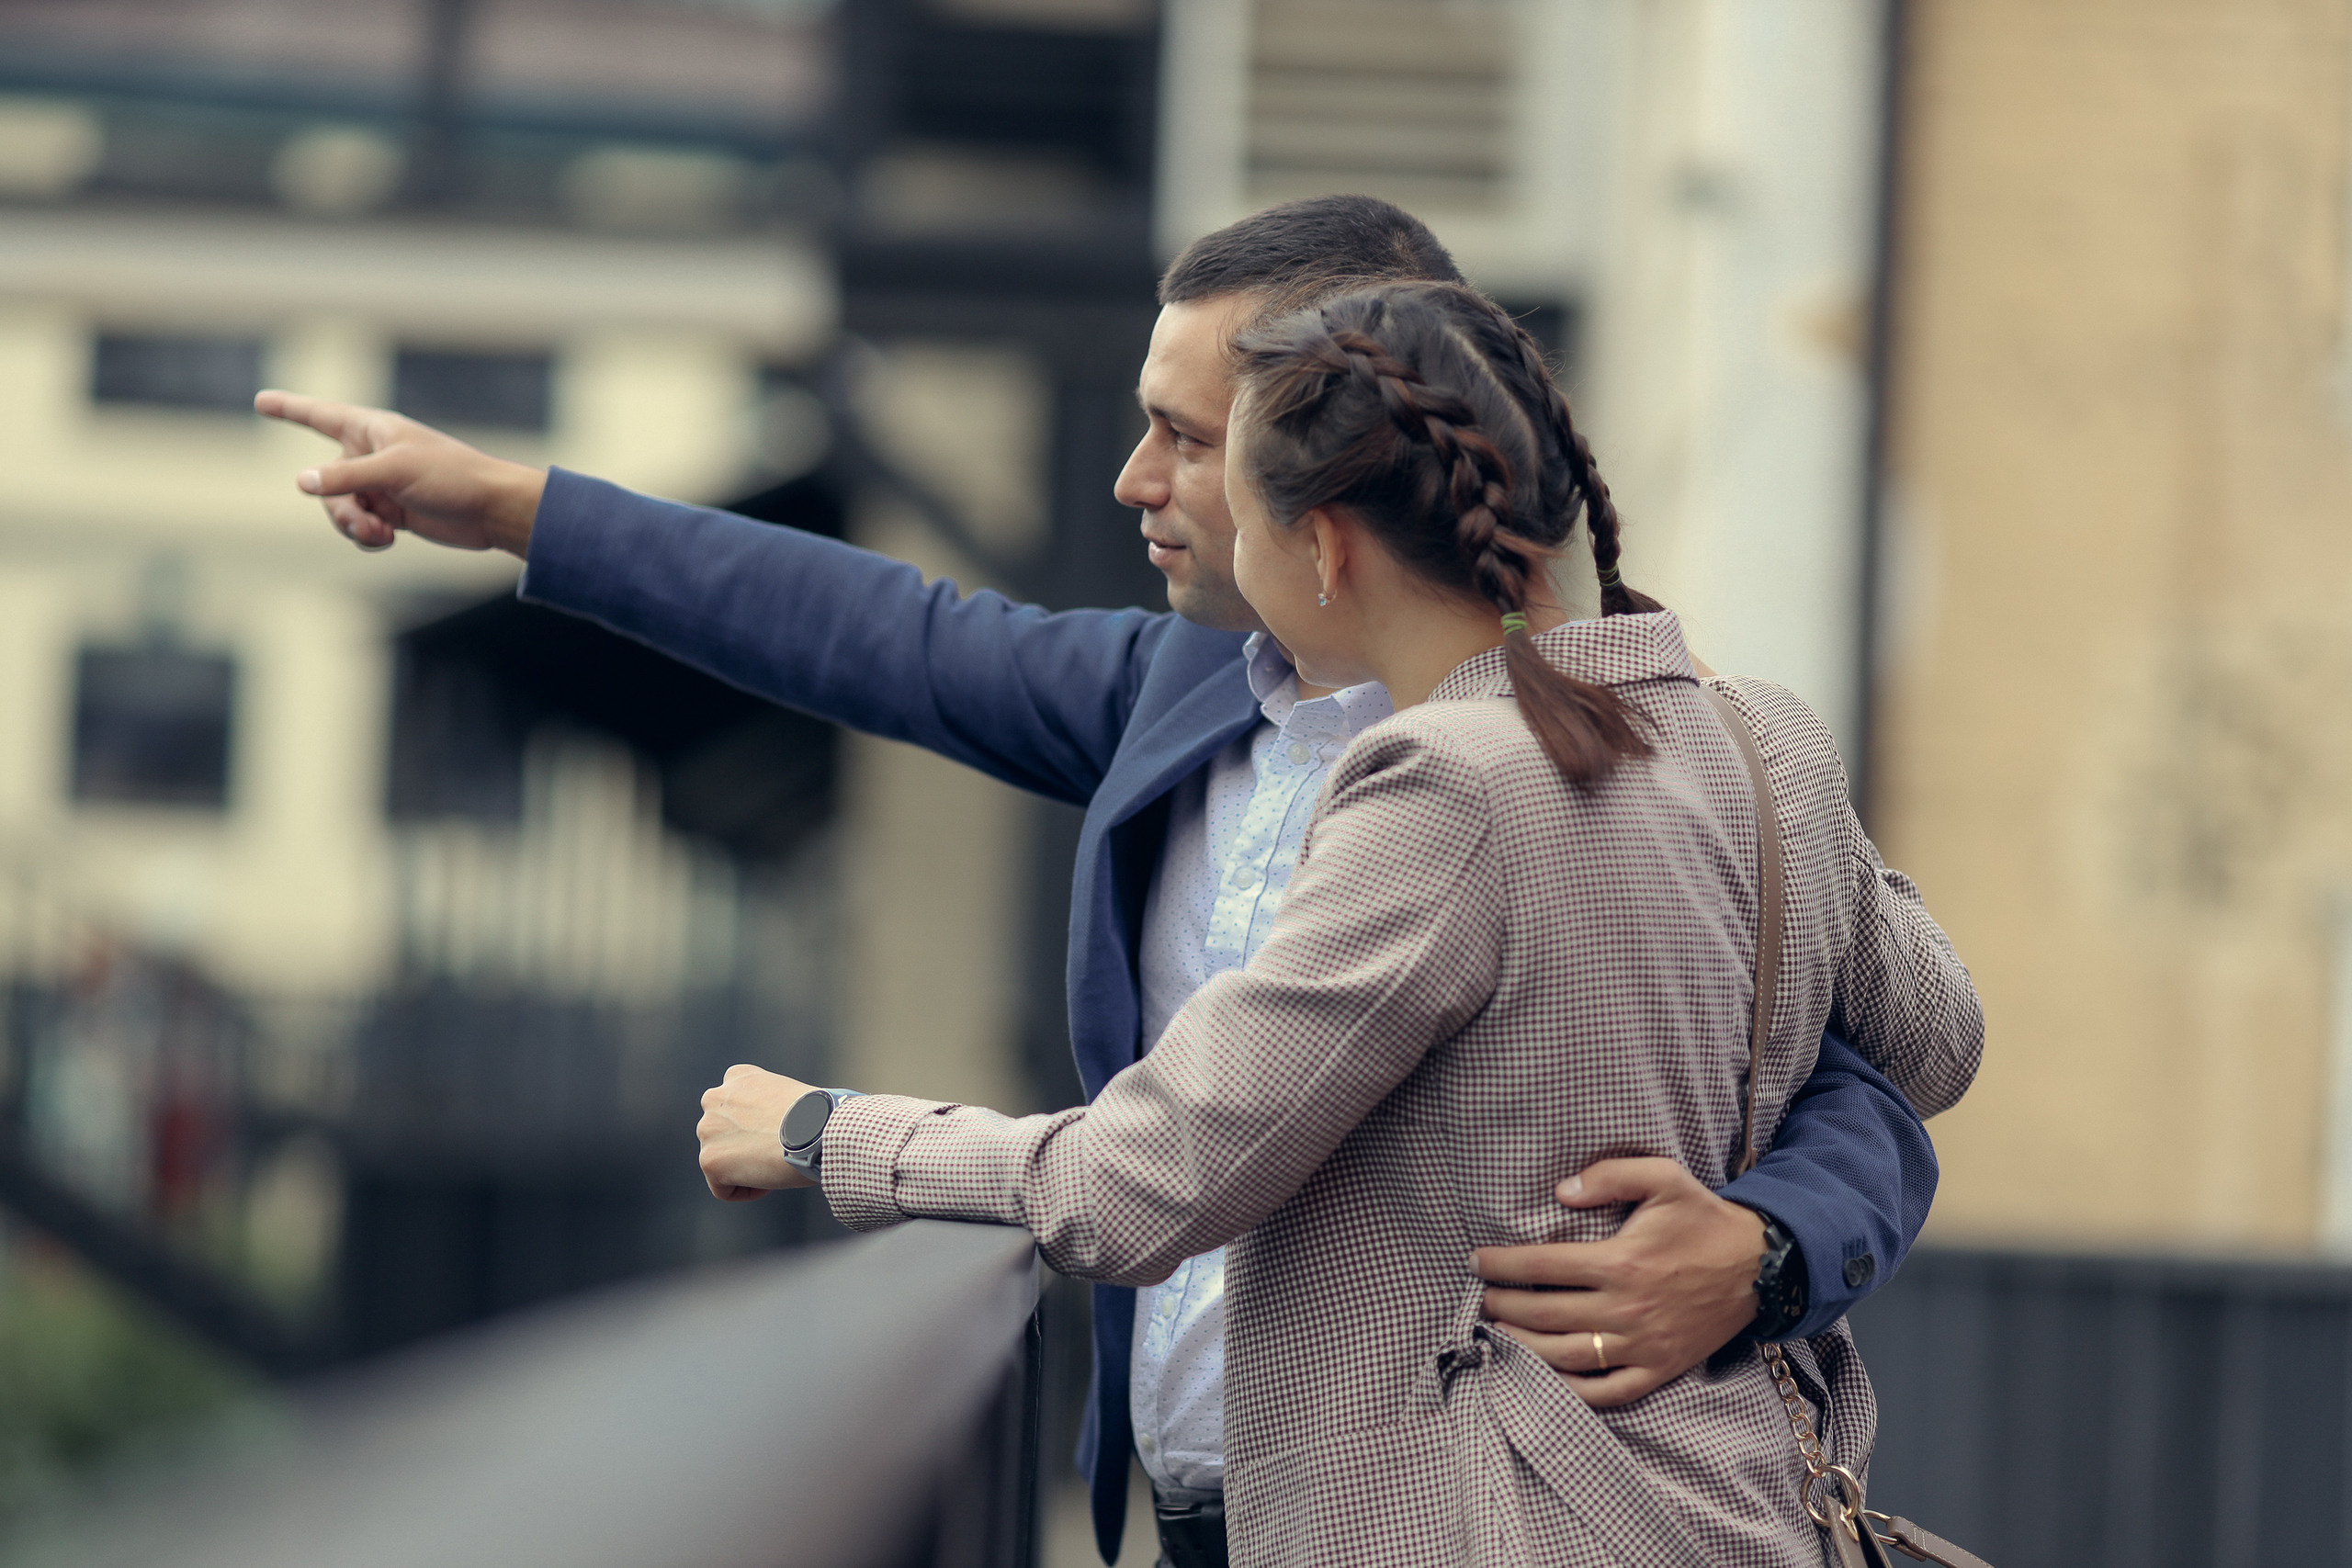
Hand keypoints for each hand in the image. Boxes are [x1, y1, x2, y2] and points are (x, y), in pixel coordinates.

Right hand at [254, 389, 545, 555]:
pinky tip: (388, 541)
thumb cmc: (451, 476)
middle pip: (324, 481)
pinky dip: (366, 536)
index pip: (320, 415)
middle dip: (339, 507)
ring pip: (340, 508)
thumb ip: (346, 478)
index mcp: (371, 429)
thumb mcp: (394, 472)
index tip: (261, 400)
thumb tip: (301, 483)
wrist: (491, 510)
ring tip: (380, 534)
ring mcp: (380, 484)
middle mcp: (370, 454)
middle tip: (368, 522)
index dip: (290, 408)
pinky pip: (359, 525)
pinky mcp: (391, 511)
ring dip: (353, 525)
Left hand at [697, 1064, 819, 1200]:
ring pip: (723, 1162)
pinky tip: (771, 1176)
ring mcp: (708, 1129)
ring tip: (776, 1163)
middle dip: (747, 1146)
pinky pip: (724, 1189)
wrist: (818, 1129)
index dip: (759, 1126)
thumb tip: (770, 1129)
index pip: (735, 1108)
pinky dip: (749, 1190)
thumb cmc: (817, 1116)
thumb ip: (765, 1106)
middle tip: (777, 1152)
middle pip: (723, 1135)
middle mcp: (715, 1098)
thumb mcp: (787, 1095)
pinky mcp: (709, 1160)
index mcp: (737, 1077)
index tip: (780, 1134)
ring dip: (747, 1168)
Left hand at [1472, 1158, 1764, 1407]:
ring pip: (1568, 1356)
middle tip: (1483, 1299)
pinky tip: (1544, 1378)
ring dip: (1524, 1346)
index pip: (1542, 1266)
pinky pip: (1608, 1392)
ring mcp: (1642, 1345)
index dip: (1501, 1265)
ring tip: (1499, 1332)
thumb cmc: (1704, 1219)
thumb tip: (1560, 1190)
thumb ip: (1609, 1176)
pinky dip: (1571, 1390)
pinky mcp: (1659, 1369)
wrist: (1761, 1268)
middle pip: (1546, 1313)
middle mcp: (1626, 1308)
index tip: (1475, 1262)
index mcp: (1620, 1262)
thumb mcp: (1663, 1178)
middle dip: (1504, 1306)